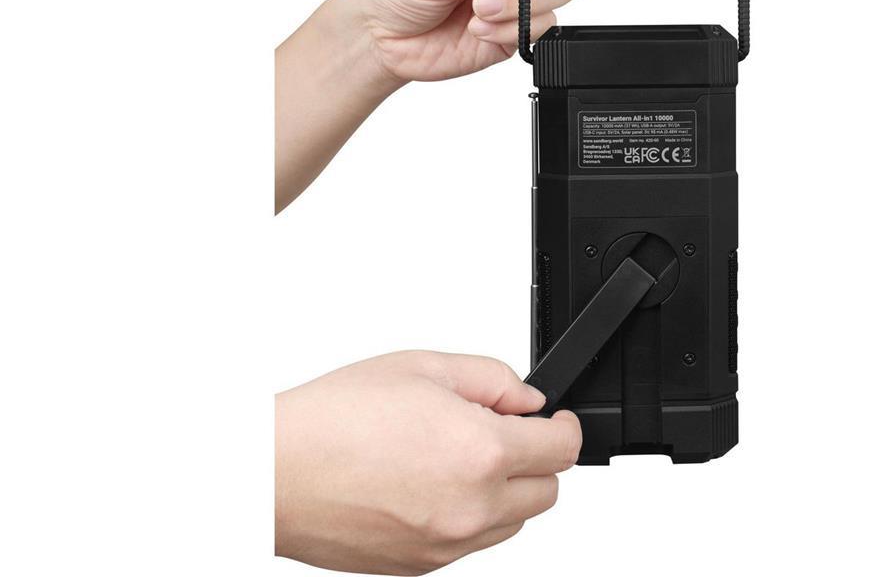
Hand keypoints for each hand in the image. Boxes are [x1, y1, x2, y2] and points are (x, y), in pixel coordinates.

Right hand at [275, 351, 582, 574]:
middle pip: (546, 492)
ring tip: (454, 457)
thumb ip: (492, 380)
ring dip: (503, 491)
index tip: (554, 421)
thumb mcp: (423, 367)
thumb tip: (526, 400)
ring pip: (511, 523)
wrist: (274, 472)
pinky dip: (467, 515)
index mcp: (480, 453)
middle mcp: (472, 508)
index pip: (561, 450)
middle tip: (498, 433)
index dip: (563, 428)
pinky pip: (470, 543)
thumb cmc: (334, 418)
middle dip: (533, 459)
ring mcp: (447, 545)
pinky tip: (429, 484)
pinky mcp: (421, 567)